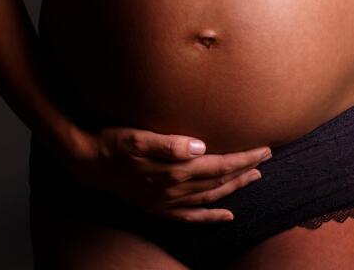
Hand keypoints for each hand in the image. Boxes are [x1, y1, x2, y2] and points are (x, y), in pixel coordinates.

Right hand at [68, 126, 272, 223]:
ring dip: (234, 188)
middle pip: (219, 181)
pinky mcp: (159, 208)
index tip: (264, 149)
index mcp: (175, 170)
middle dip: (245, 170)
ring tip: (253, 178)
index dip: (244, 158)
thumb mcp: (137, 137)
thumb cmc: (113, 143)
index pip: (220, 165)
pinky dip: (211, 217)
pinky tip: (226, 216)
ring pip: (211, 197)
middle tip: (266, 159)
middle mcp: (175, 190)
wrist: (86, 163)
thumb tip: (200, 146)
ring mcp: (168, 202)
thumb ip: (169, 143)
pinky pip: (192, 216)